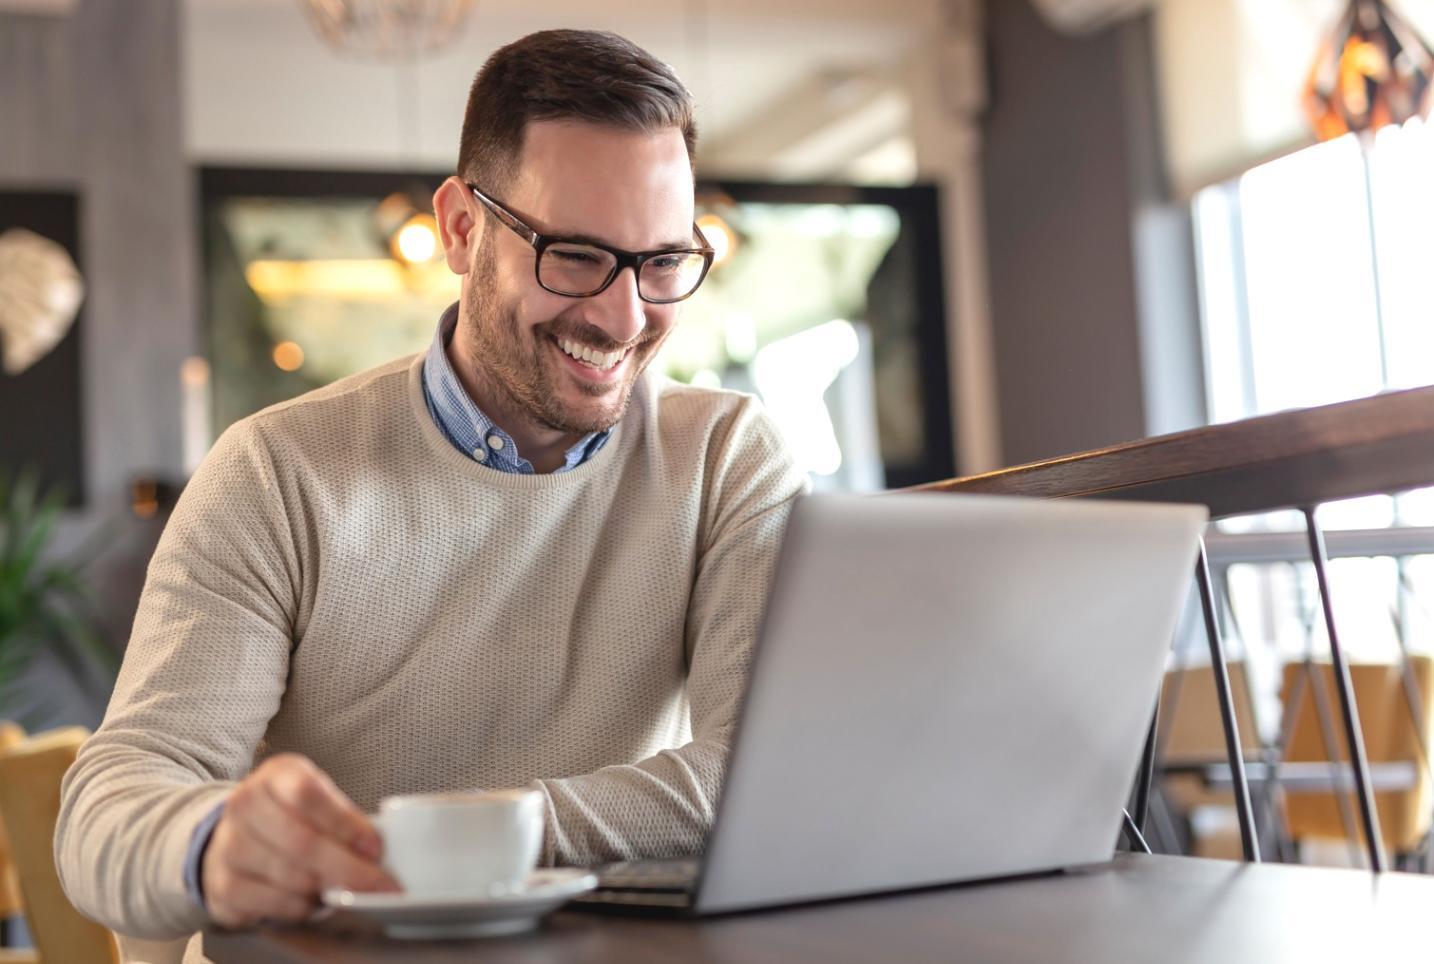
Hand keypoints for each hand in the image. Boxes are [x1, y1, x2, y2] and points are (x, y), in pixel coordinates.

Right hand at [202, 753, 398, 927]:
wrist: (233, 836)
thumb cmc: (290, 816)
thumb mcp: (317, 800)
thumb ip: (344, 818)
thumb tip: (375, 851)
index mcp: (274, 776)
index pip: (307, 795)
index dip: (344, 823)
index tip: (374, 847)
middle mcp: (244, 806)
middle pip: (301, 841)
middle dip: (347, 868)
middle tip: (378, 884)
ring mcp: (228, 847)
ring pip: (288, 876)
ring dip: (325, 888)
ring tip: (346, 890)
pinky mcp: (222, 886)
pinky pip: (272, 903)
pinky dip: (302, 907)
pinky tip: (313, 900)